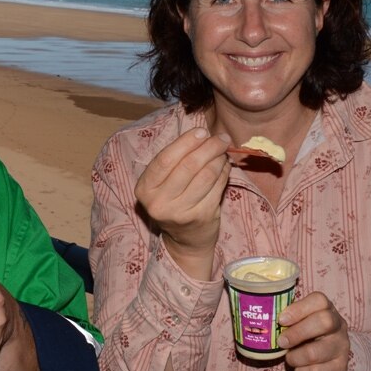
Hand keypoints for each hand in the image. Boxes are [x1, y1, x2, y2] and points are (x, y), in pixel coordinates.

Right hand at [134, 127, 230, 278]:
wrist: (185, 239)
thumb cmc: (173, 201)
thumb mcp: (162, 183)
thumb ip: (175, 161)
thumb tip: (203, 135)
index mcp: (144, 189)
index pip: (166, 159)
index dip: (186, 142)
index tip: (202, 132)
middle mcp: (159, 202)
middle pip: (189, 166)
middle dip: (208, 147)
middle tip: (221, 138)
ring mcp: (181, 212)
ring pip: (206, 175)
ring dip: (219, 158)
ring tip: (223, 151)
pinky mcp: (201, 217)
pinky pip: (217, 187)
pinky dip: (224, 172)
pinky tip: (225, 166)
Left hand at [278, 291, 350, 370]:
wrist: (326, 362)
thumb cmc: (305, 336)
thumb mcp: (298, 323)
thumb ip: (286, 319)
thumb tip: (260, 318)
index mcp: (326, 309)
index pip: (319, 300)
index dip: (298, 309)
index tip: (281, 320)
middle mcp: (339, 325)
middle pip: (324, 321)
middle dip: (297, 333)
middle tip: (281, 342)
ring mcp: (342, 346)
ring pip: (318, 351)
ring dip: (296, 357)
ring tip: (289, 359)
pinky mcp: (341, 367)